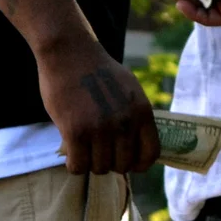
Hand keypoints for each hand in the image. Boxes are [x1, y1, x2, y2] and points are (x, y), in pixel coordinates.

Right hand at [37, 33, 158, 175]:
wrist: (70, 53)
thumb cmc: (98, 70)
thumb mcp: (130, 89)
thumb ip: (135, 115)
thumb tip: (138, 145)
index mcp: (142, 112)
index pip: (150, 154)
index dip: (139, 164)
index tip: (128, 163)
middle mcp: (124, 123)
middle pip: (122, 165)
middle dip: (110, 163)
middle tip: (99, 152)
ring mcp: (100, 129)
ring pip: (99, 168)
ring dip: (91, 163)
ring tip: (84, 150)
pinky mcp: (75, 132)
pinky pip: (78, 166)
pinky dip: (75, 165)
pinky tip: (72, 154)